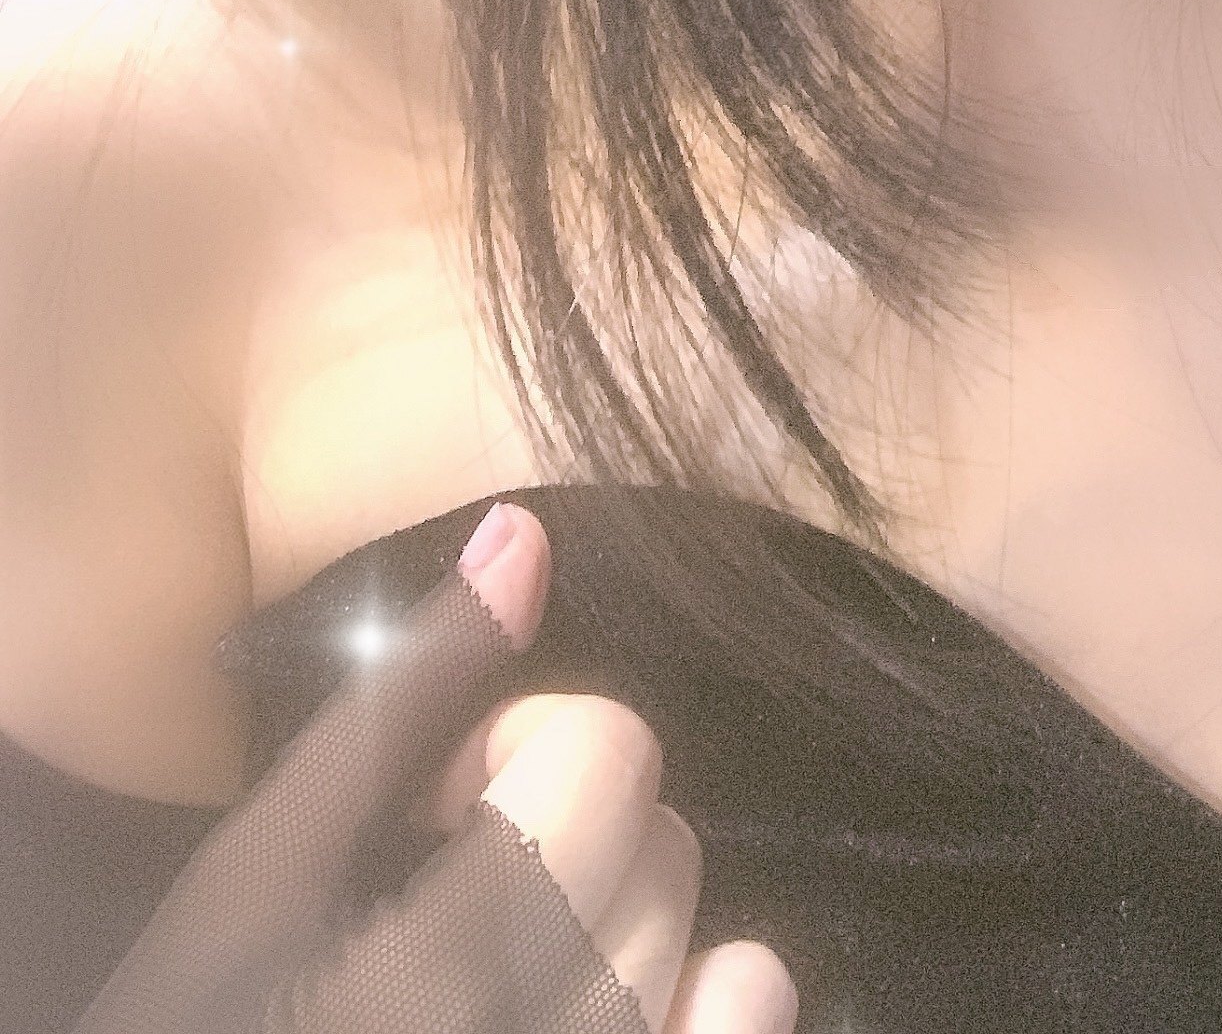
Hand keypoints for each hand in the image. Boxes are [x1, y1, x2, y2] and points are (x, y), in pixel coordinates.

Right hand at [76, 501, 798, 1033]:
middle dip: (582, 832)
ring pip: (733, 958)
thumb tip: (524, 534)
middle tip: (469, 884)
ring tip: (534, 962)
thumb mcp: (259, 870)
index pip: (610, 756)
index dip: (527, 746)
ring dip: (640, 927)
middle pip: (670, 851)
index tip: (441, 808)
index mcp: (440, 974)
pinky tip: (607, 1012)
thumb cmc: (191, 1023)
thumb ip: (401, 699)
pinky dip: (711, 1012)